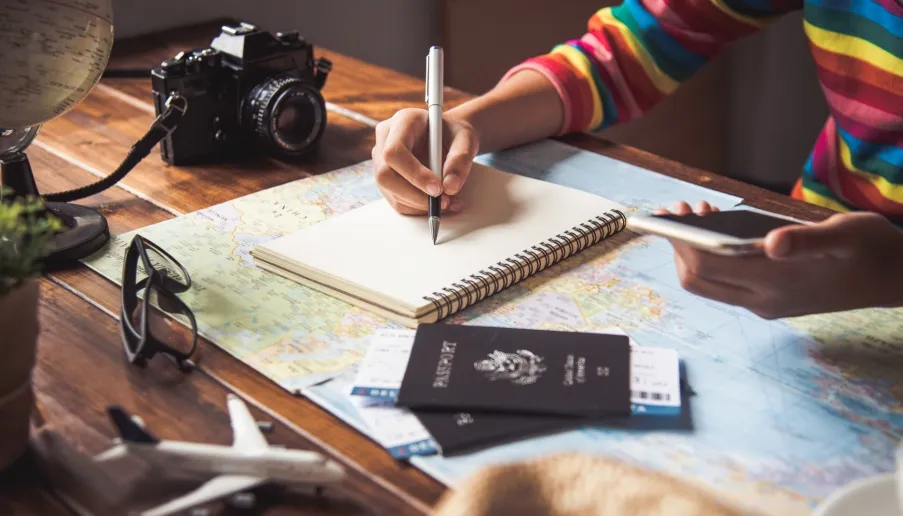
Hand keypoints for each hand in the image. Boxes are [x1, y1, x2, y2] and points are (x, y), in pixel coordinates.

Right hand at [372, 108, 478, 214]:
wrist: (447, 138)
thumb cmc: (453, 134)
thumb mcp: (465, 139)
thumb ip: (461, 158)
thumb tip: (450, 186)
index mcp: (402, 121)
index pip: (395, 151)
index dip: (414, 173)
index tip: (438, 188)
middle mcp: (385, 139)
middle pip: (384, 174)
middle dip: (414, 194)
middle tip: (442, 201)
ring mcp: (381, 160)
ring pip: (389, 190)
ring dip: (418, 204)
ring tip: (447, 203)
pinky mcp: (386, 178)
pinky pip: (396, 199)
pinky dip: (417, 208)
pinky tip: (438, 203)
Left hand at [656, 201, 902, 318]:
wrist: (897, 278)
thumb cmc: (872, 249)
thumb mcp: (846, 234)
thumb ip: (807, 239)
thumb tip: (771, 243)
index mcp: (776, 284)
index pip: (707, 266)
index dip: (683, 240)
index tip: (675, 213)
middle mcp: (762, 301)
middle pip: (697, 279)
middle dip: (680, 246)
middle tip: (680, 210)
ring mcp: (764, 304)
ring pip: (709, 283)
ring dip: (694, 251)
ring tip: (697, 213)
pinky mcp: (769, 300)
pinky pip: (726, 283)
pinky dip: (713, 258)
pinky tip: (719, 229)